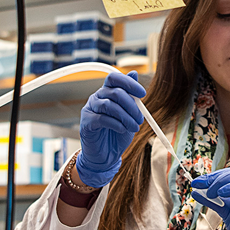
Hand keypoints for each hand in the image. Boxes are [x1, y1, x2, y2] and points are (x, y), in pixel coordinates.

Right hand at [76, 71, 146, 187]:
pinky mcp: (86, 123)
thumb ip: (131, 97)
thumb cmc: (117, 135)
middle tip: (141, 119)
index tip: (143, 94)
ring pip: (110, 106)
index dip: (129, 83)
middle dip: (132, 106)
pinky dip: (116, 124)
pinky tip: (122, 130)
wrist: (106, 156)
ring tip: (134, 128)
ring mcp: (90, 110)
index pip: (114, 78)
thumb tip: (134, 73)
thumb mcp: (129, 115)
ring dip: (126, 117)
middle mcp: (97, 98)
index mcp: (107, 93)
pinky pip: (102, 119)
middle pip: (115, 92)